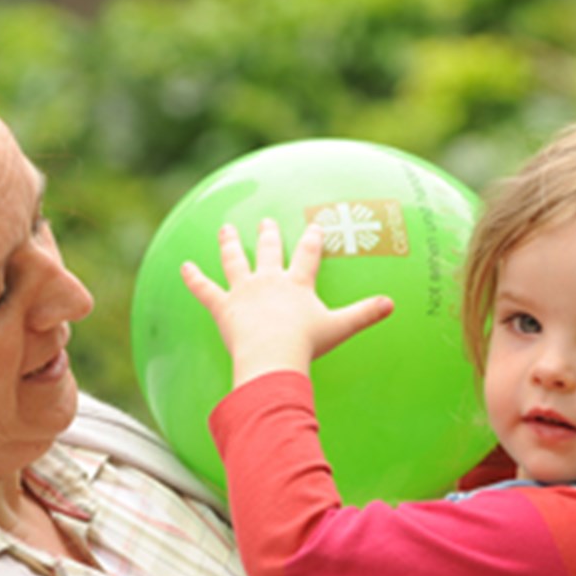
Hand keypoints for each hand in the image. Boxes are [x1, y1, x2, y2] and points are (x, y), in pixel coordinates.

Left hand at [180, 218, 393, 386]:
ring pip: (235, 261)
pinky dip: (193, 278)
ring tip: (226, 229)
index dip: (312, 240)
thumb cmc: (306, 343)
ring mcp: (244, 291)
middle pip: (269, 251)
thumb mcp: (340, 328)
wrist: (272, 353)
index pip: (307, 255)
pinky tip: (183, 267)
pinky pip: (204, 289)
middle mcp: (270, 280)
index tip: (314, 227)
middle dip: (268, 235)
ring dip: (230, 244)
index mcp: (297, 283)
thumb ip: (364, 314)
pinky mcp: (223, 307)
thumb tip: (392, 305)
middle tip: (265, 222)